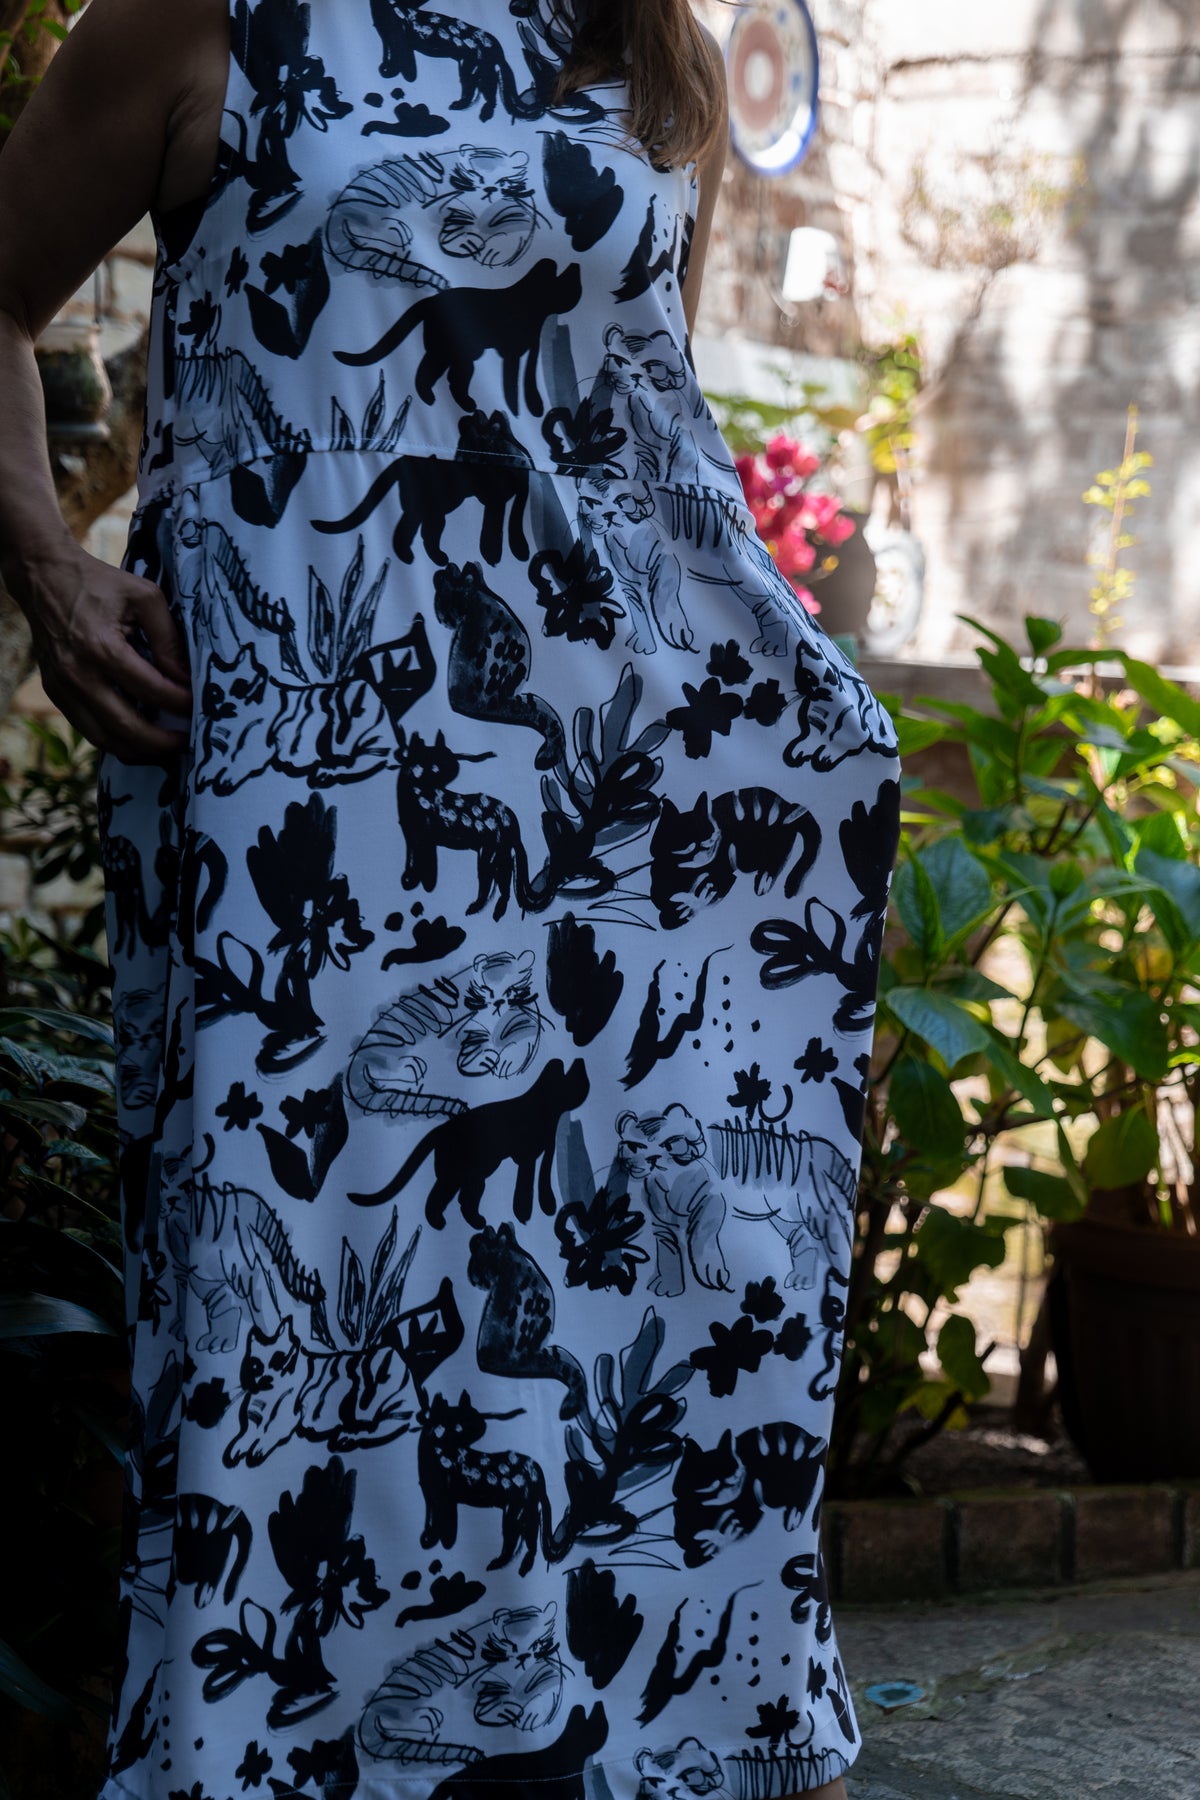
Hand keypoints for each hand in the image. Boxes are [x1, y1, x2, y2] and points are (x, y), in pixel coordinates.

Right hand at [9, 541, 192, 763]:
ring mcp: (61, 686)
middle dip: (162, 742)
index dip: (181, 704)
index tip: (200, 707)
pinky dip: (115, 740)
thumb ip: (169, 639)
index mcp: (101, 647)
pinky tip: (138, 737)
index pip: (152, 690)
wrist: (43, 576)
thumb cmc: (99, 583)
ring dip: (138, 750)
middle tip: (188, 741)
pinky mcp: (55, 691)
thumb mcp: (144, 597)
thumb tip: (187, 679)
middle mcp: (77, 673)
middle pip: (126, 726)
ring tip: (166, 748)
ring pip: (103, 738)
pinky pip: (87, 729)